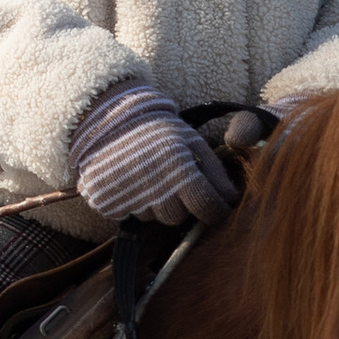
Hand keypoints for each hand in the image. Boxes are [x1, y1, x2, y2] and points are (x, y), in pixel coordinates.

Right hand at [68, 81, 237, 228]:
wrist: (108, 121)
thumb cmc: (158, 131)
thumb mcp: (192, 141)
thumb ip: (215, 171)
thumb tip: (231, 199)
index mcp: (179, 169)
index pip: (208, 208)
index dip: (216, 210)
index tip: (216, 205)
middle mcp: (155, 188)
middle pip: (178, 218)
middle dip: (180, 205)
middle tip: (173, 183)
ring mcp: (128, 197)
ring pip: (153, 218)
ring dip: (156, 204)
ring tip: (150, 179)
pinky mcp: (107, 203)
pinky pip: (129, 215)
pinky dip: (133, 203)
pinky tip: (131, 182)